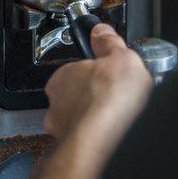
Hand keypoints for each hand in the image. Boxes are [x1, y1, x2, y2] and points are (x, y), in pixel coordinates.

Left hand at [43, 24, 151, 149]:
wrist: (105, 139)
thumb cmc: (108, 99)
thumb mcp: (121, 56)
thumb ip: (109, 42)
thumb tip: (102, 31)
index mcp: (63, 75)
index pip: (77, 67)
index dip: (95, 69)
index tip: (107, 71)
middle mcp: (56, 101)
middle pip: (75, 94)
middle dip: (92, 95)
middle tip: (114, 96)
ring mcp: (61, 126)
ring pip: (76, 118)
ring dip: (91, 118)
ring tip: (114, 118)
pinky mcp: (70, 147)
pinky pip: (82, 139)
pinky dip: (93, 138)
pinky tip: (109, 134)